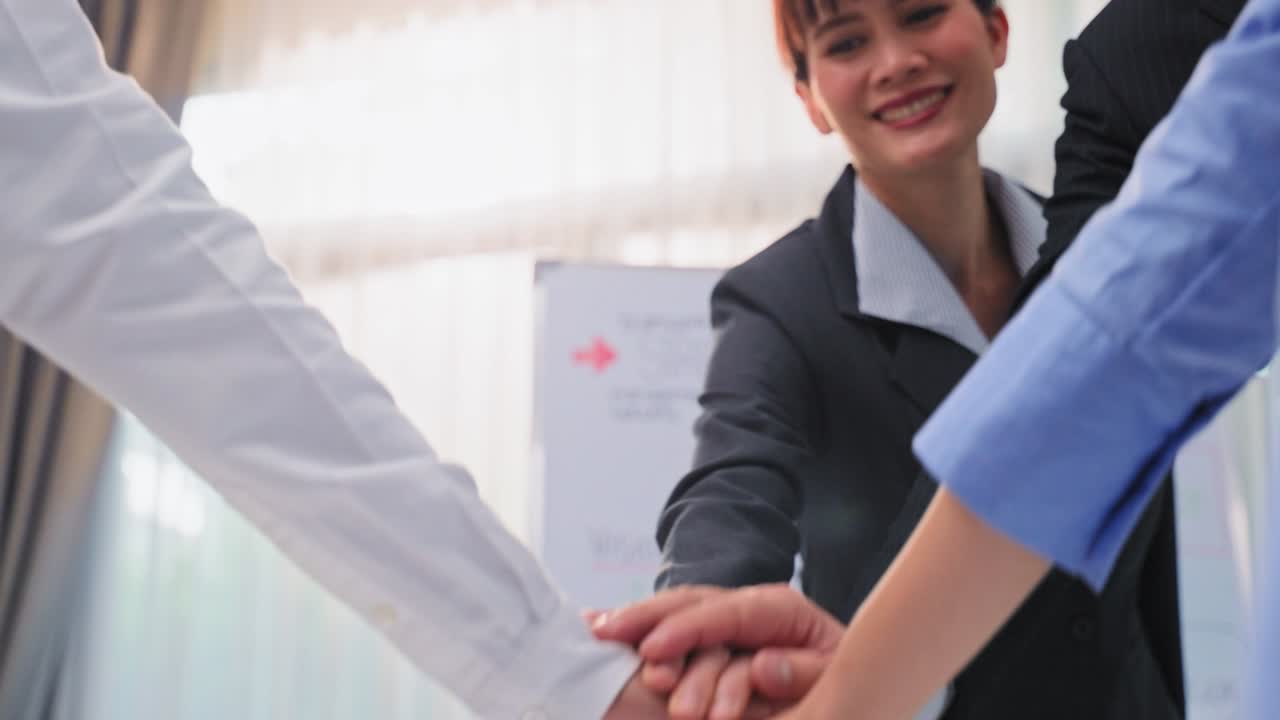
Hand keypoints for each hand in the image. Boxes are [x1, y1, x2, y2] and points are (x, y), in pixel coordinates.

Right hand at [592, 585, 842, 717]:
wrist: (839, 689)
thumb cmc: (836, 682)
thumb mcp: (833, 678)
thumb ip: (803, 672)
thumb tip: (762, 667)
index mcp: (781, 610)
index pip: (729, 612)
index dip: (688, 630)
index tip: (652, 650)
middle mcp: (747, 609)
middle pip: (691, 601)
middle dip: (648, 619)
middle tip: (607, 636)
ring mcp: (724, 625)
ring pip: (676, 614)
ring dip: (640, 628)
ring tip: (600, 635)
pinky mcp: (708, 644)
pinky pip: (670, 634)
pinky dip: (638, 630)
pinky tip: (599, 625)